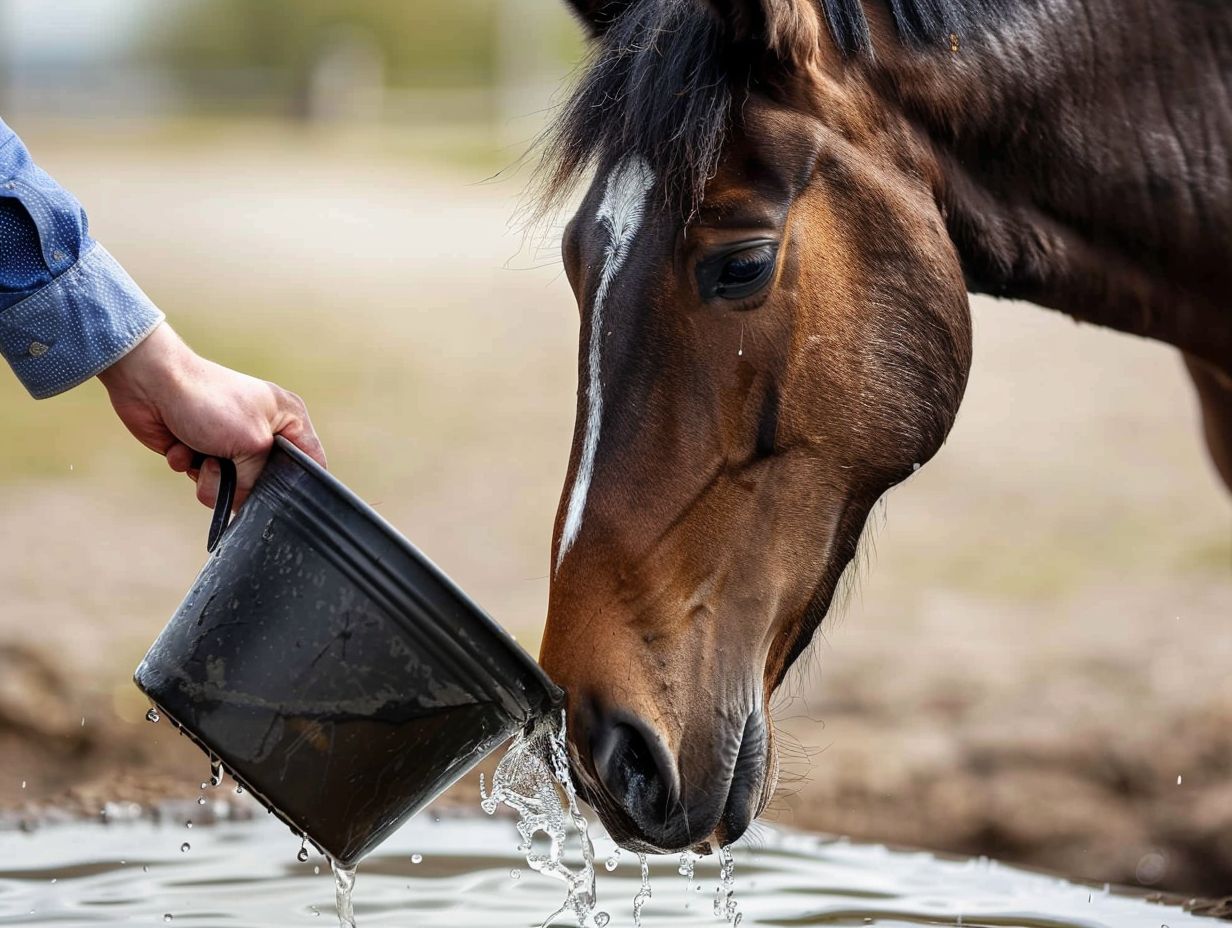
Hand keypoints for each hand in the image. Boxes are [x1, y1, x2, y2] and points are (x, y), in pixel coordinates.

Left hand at [98, 323, 325, 508]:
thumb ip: (258, 481)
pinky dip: (188, 465)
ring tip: (199, 454)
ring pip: (231, 486)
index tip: (281, 498)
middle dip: (241, 482)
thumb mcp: (252, 444)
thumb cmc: (209, 402)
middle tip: (226, 465)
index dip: (300, 484)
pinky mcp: (201, 449)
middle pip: (266, 481)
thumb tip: (248, 503)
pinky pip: (203, 477)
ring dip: (209, 477)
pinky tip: (179, 445)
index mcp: (288, 419)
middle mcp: (263, 431)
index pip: (311, 461)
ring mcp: (231, 440)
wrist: (150, 383)